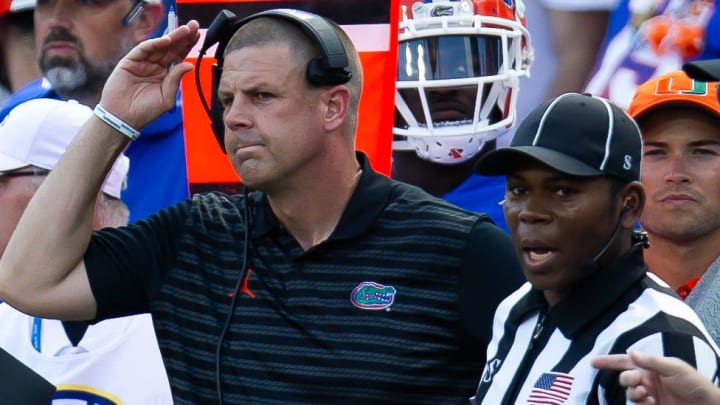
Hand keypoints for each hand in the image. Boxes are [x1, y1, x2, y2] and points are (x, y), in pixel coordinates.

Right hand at [99, 20, 200, 129]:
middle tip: (194, 26)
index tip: (198, 36)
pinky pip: (144, 50)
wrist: (124, 119)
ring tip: (184, 30)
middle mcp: (155, 66)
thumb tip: (188, 64)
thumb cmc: (145, 112)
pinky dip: (155, 44)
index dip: (187, 46)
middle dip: (182, 37)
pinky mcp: (130, 61)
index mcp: (165, 74)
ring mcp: (143, 63)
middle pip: (171, 48)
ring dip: (172, 37)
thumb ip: (175, 80)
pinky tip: (166, 40)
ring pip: (159, 46)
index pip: (178, 56)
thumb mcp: (166, 97)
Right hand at [592, 351, 719, 404]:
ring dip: (634, 393)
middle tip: (638, 383)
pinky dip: (640, 404)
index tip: (594, 363)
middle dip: (628, 379)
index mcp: (652, 367)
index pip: (626, 361)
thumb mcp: (675, 367)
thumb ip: (651, 360)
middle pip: (626, 378)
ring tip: (646, 395)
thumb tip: (631, 352)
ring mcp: (650, 396)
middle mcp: (648, 380)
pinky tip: (650, 402)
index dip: (609, 361)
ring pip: (629, 394)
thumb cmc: (695, 384)